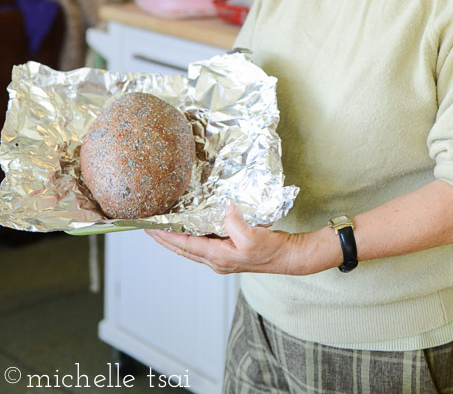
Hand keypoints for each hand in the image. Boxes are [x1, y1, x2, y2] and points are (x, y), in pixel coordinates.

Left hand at [145, 205, 323, 275]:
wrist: (289, 257)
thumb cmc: (272, 250)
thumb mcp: (252, 235)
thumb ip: (234, 222)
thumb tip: (223, 210)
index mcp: (216, 256)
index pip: (183, 245)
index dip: (164, 236)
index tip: (148, 227)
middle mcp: (215, 260)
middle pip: (182, 249)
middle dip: (163, 238)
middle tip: (146, 227)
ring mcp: (222, 258)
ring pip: (190, 248)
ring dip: (175, 238)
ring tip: (162, 227)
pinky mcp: (229, 253)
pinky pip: (202, 244)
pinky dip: (190, 236)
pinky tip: (190, 228)